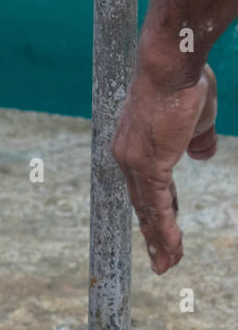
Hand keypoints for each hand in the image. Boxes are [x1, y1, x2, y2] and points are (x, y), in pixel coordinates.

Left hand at [113, 62, 217, 273]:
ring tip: (167, 265)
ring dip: (160, 240)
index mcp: (135, 147)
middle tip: (161, 260)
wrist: (172, 65)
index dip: (158, 211)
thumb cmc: (184, 85)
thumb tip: (201, 154)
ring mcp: (134, 161)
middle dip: (154, 234)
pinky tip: (171, 248)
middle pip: (142, 204)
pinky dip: (164, 228)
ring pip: (147, 210)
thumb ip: (196, 141)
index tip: (163, 231)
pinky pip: (156, 204)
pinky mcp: (147, 163)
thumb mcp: (196, 120)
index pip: (146, 188)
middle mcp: (127, 157)